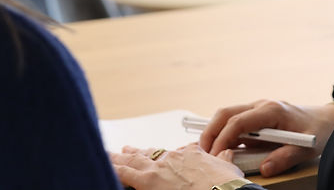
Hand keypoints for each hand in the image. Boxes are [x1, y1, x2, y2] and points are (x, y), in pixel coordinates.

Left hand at [111, 144, 242, 189]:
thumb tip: (227, 153)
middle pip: (149, 153)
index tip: (158, 154)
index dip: (162, 154)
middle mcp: (172, 158)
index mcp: (190, 155)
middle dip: (136, 152)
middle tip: (125, 150)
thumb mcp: (228, 168)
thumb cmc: (225, 184)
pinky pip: (124, 174)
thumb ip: (224, 159)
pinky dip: (113, 169)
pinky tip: (105, 166)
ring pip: (133, 161)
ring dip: (119, 158)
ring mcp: (158, 169)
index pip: (172, 153)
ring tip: (108, 155)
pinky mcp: (147, 181)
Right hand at [199, 99, 333, 176]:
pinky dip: (223, 134)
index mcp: (271, 110)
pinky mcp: (257, 116)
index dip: (223, 138)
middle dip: (210, 132)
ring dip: (214, 132)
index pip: (238, 121)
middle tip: (202, 153)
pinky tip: (220, 149)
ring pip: (227, 115)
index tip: (215, 156)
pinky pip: (234, 122)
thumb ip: (285, 158)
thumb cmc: (318, 131)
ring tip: (207, 153)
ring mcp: (258, 108)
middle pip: (226, 113)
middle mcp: (261, 105)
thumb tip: (264, 170)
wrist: (327, 119)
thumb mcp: (306, 148)